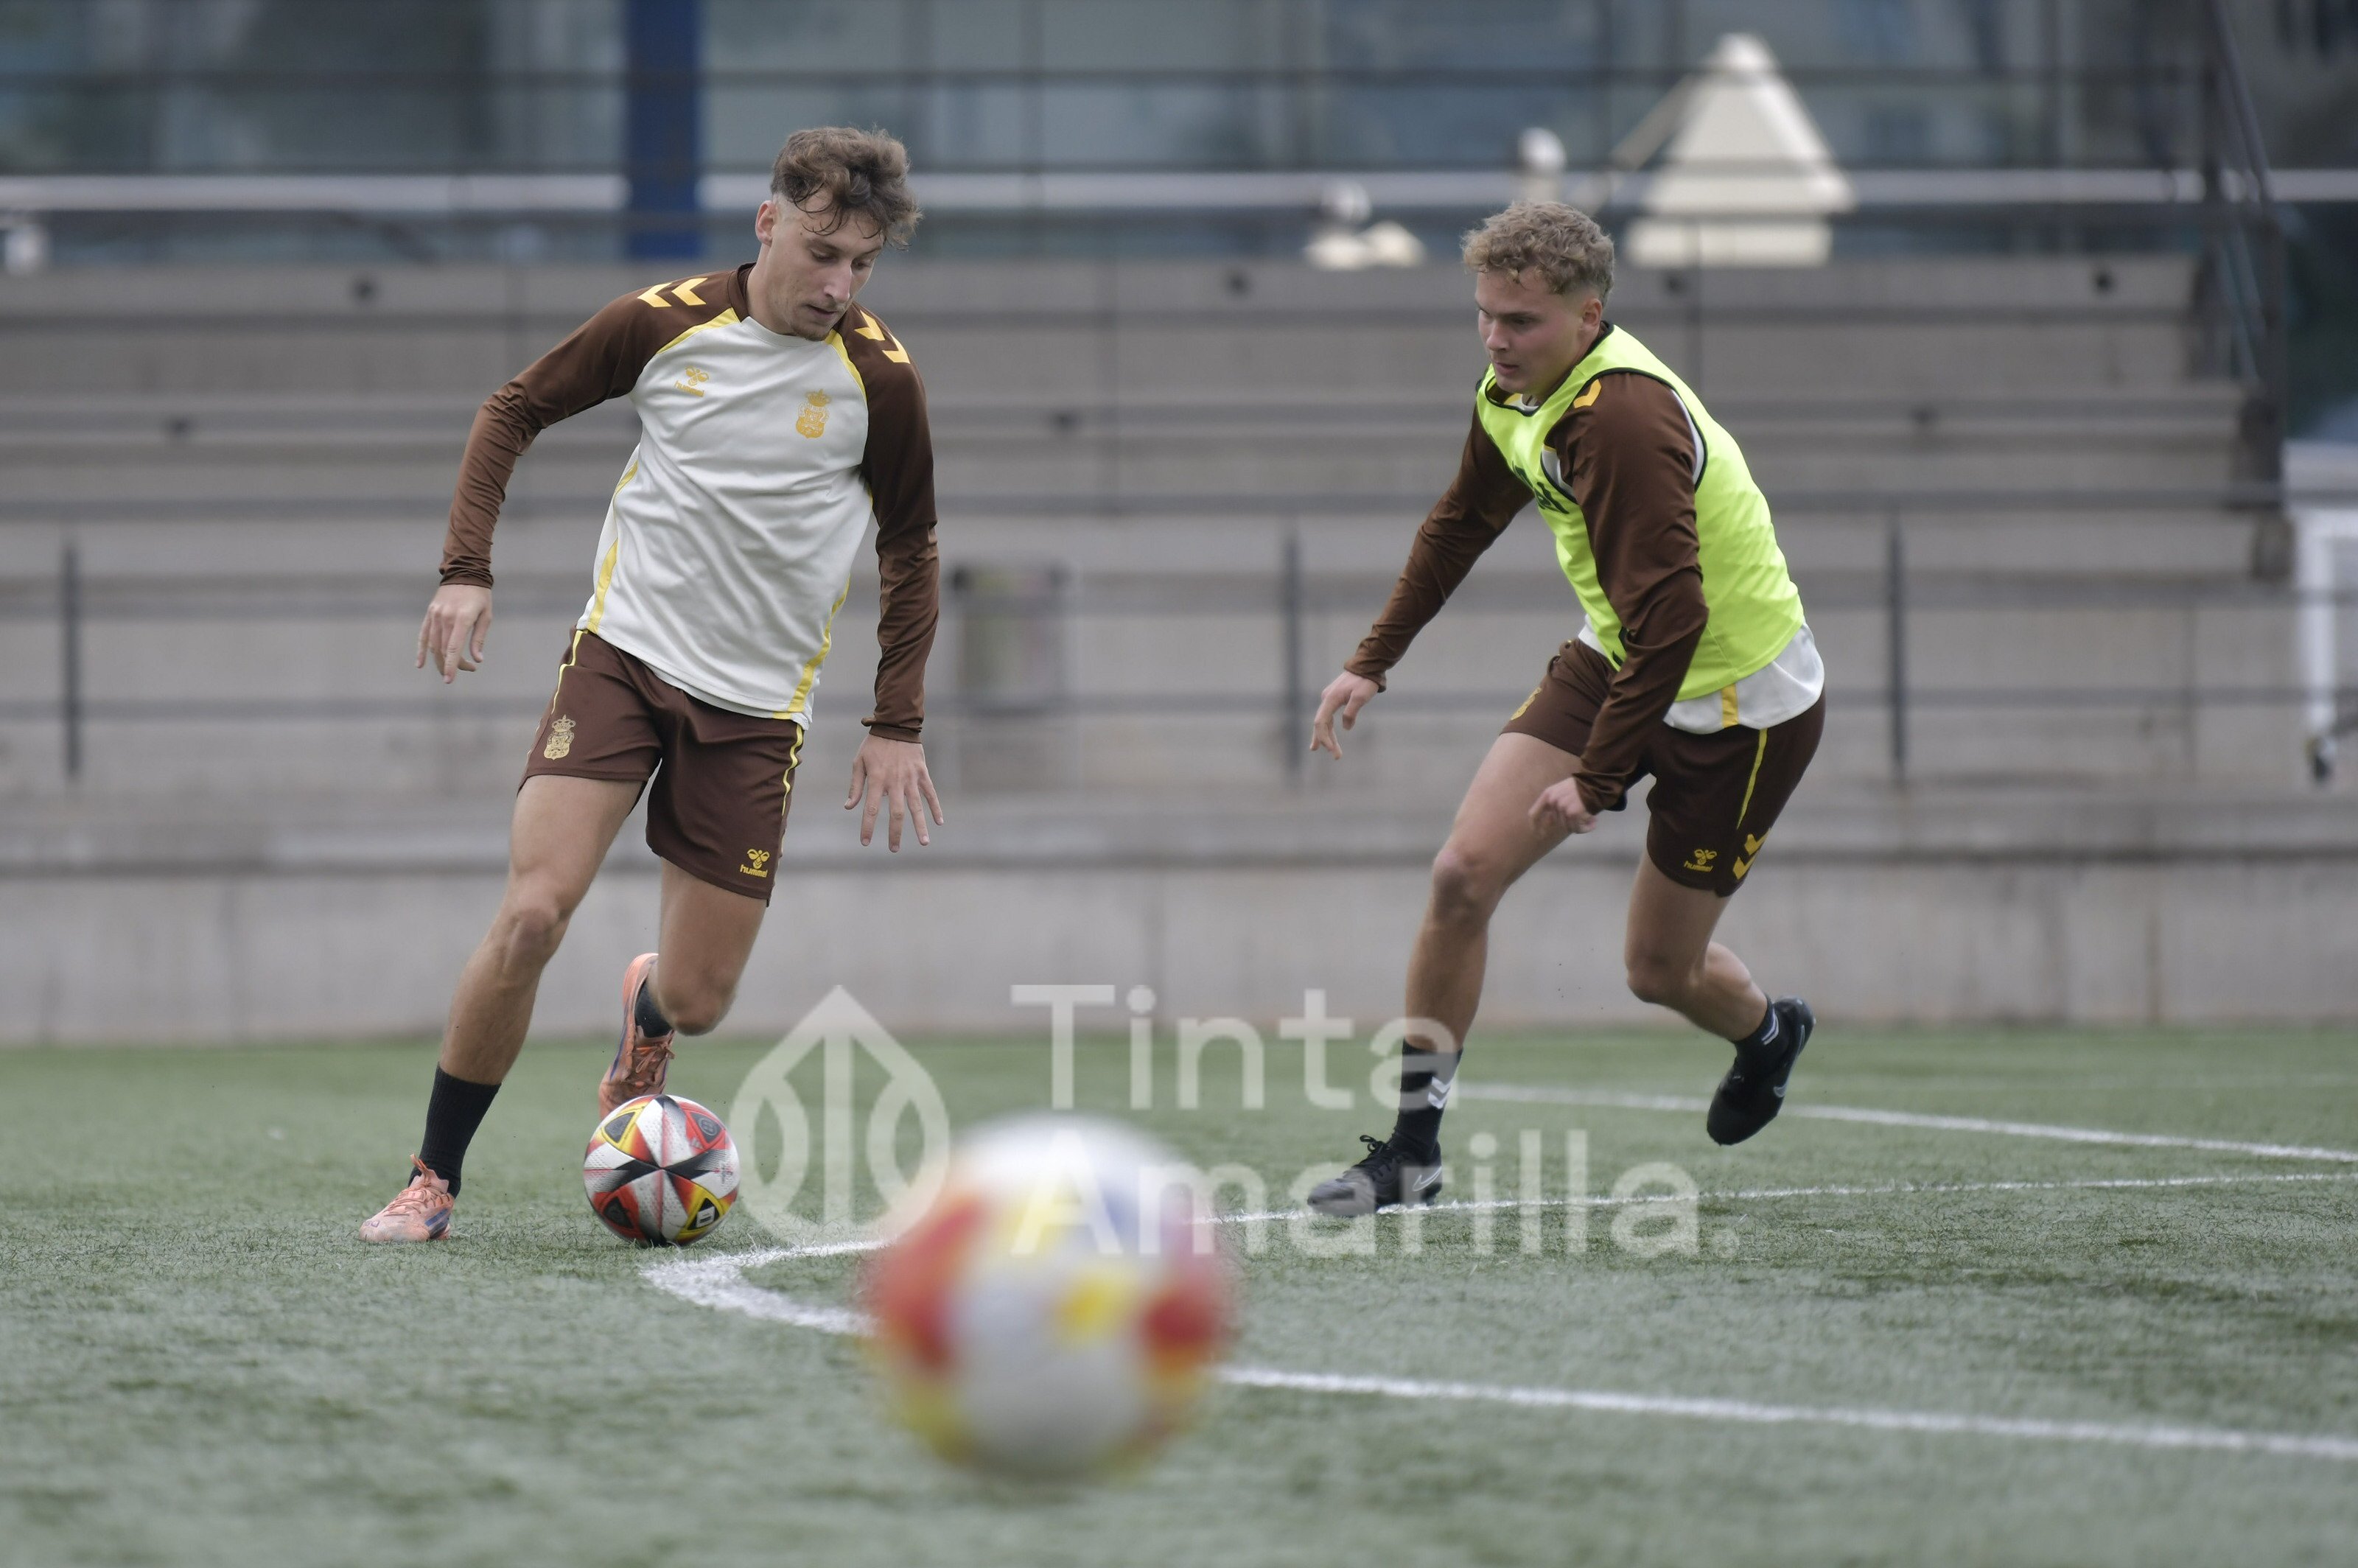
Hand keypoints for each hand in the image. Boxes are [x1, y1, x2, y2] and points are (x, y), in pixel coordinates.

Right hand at [416, 584, 492, 683]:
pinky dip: (421, 650)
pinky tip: (421, 664)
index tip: (449, 680)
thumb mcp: (486, 617)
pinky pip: (423, 635)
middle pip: (443, 649)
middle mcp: (446, 617)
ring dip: (439, 660)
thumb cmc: (480, 596)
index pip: (453, 648)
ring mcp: (435, 615)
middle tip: (466, 669)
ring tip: (449, 669)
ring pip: (433, 645)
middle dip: (452, 664)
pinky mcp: (430, 613)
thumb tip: (477, 659)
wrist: (464, 573)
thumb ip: (479, 639)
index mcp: (462, 618)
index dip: (451, 666)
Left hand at [846, 735, 943, 850]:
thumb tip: (849, 807)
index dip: (868, 827)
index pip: (871, 809)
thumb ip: (855, 786)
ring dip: (920, 826)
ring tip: (924, 843)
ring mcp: (911, 779)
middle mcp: (895, 782)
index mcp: (877, 780)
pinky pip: (930, 794)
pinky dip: (935, 807)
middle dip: (895, 833)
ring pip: (916, 807)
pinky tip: (939, 822)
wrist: (896, 725)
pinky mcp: (922, 774)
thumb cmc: (874, 745)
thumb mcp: (859, 762)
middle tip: (894, 849)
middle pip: (896, 813)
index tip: (865, 842)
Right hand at [1309, 671, 1379, 758]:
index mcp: (1330, 699)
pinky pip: (1329, 716)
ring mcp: (1329, 698)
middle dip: (1326, 741)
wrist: (1367, 665)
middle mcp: (1326, 699)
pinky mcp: (1335, 698)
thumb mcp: (1360, 697)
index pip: (1321, 723)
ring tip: (1329, 750)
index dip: (1324, 738)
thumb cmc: (1365, 681)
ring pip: (1324, 721)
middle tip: (1335, 756)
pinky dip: (1329, 727)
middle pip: (1320, 724)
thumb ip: (1351, 713)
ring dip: (1327, 736)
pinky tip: (1331, 736)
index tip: (1331, 750)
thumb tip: (1346, 728)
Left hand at [1529, 777, 1599, 834]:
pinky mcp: (1572, 813)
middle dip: (1570, 823)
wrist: (1596, 783)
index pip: (1533, 814)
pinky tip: (1593, 822)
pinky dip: (1586, 828)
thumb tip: (1547, 823)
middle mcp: (1552, 801)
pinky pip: (1577, 828)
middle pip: (1557, 823)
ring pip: (1567, 827)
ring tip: (1590, 818)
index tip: (1538, 835)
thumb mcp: (1561, 791)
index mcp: (1547, 795)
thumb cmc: (1580, 787)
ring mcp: (1561, 807)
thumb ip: (1553, 804)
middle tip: (1582, 818)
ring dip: (1580, 825)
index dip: (1535, 826)